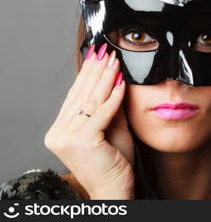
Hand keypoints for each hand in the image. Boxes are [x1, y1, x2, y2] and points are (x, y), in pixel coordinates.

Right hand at [44, 43, 134, 198]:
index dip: (87, 74)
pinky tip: (121, 82)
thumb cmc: (114, 162)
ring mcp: (67, 137)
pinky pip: (101, 113)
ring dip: (104, 78)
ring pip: (90, 100)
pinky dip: (113, 97)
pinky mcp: (81, 140)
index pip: (76, 95)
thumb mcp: (112, 128)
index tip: (97, 56)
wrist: (114, 190)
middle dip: (95, 70)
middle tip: (105, 51)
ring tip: (114, 61)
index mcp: (62, 129)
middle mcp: (59, 132)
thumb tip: (116, 81)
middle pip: (81, 94)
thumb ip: (111, 107)